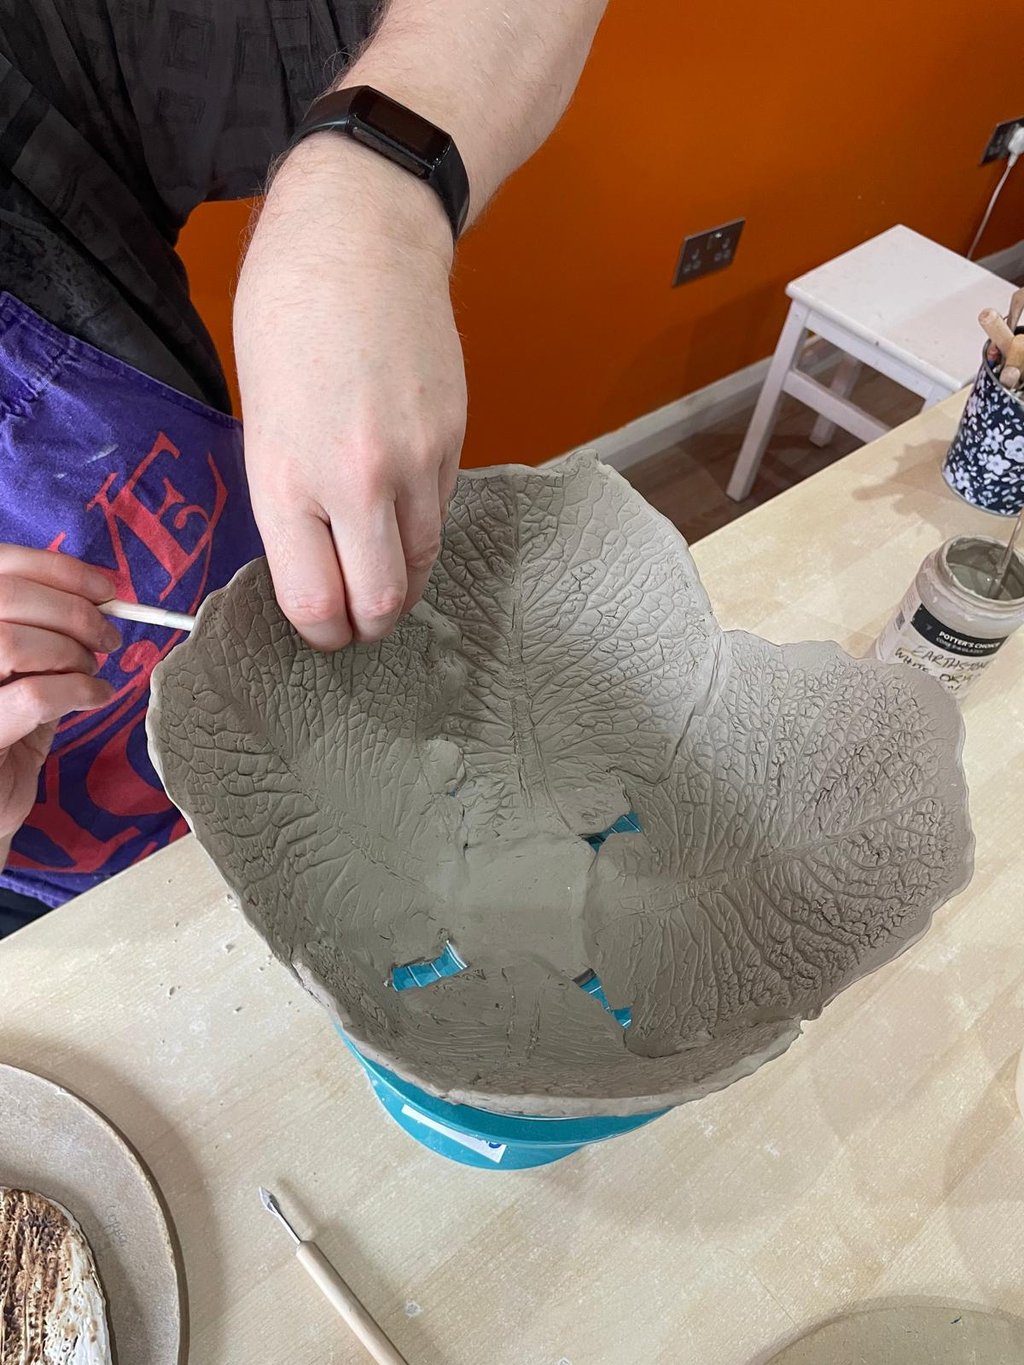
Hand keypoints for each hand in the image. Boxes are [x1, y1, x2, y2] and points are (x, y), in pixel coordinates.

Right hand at [0, 546, 118, 844]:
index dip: (56, 570)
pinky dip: (79, 691)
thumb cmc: (7, 731)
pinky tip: (95, 699)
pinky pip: (34, 695)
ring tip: (91, 673)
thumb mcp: (25, 671)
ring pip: (13, 642)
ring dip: (70, 653)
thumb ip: (46, 630)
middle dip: (74, 613)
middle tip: (108, 639)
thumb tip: (98, 598)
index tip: (106, 590)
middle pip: (7, 597)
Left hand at [234, 136, 466, 649]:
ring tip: (383, 566)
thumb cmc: (289, 312)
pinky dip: (422, 523)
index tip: (323, 631)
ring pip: (421, 565)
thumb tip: (315, 561)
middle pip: (380, 602)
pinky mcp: (456, 439)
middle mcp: (354, 480)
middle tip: (359, 620)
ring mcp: (415, 461)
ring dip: (402, 580)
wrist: (364, 235)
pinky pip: (442, 512)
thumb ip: (287, 498)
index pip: (314, 602)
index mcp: (285, 475)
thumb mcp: (258, 415)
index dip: (320, 633)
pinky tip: (402, 498)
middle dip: (368, 625)